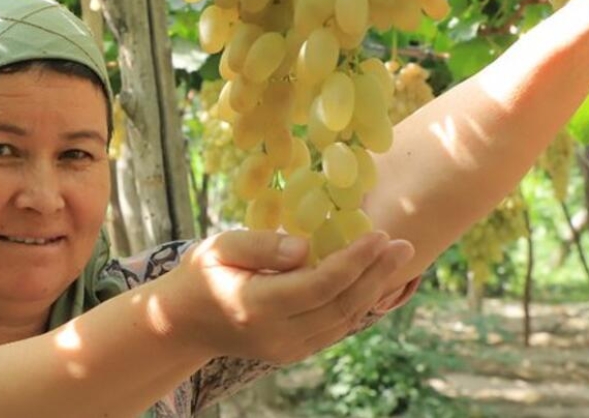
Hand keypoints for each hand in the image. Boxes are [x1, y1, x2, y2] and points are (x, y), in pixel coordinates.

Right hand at [151, 230, 413, 364]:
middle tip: (404, 244)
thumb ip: (262, 246)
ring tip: (398, 258)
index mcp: (257, 307)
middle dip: (377, 274)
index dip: (354, 261)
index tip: (379, 235)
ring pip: (344, 320)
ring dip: (375, 288)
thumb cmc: (201, 275)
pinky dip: (359, 302)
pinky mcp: (294, 352)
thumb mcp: (220, 248)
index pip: (320, 285)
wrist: (184, 324)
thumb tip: (307, 247)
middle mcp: (278, 335)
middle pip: (340, 306)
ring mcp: (288, 349)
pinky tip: (374, 279)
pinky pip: (336, 327)